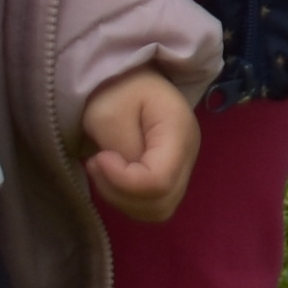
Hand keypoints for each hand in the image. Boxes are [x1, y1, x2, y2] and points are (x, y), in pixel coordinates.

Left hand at [78, 73, 198, 223]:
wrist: (132, 78)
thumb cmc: (119, 89)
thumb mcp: (109, 112)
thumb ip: (121, 148)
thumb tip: (126, 178)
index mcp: (178, 133)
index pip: (159, 181)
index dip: (124, 181)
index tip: (100, 158)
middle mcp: (189, 155)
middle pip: (162, 201)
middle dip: (120, 192)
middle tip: (97, 164)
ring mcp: (184, 166)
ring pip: (159, 209)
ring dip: (123, 199)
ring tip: (104, 170)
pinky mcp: (172, 173)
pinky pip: (154, 205)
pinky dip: (130, 200)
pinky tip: (114, 177)